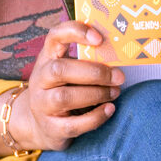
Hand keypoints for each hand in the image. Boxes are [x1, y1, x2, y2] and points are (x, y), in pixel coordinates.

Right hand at [14, 20, 123, 150]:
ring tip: (114, 92)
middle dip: (93, 72)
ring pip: (64, 97)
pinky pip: (73, 125)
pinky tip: (109, 109)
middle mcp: (40, 79)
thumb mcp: (69, 70)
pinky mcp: (51, 128)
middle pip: (60, 70)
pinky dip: (95, 117)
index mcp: (47, 58)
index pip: (55, 36)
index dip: (75, 33)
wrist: (40, 124)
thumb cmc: (63, 89)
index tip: (99, 38)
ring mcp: (42, 105)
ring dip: (95, 94)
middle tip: (119, 76)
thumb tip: (120, 52)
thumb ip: (87, 59)